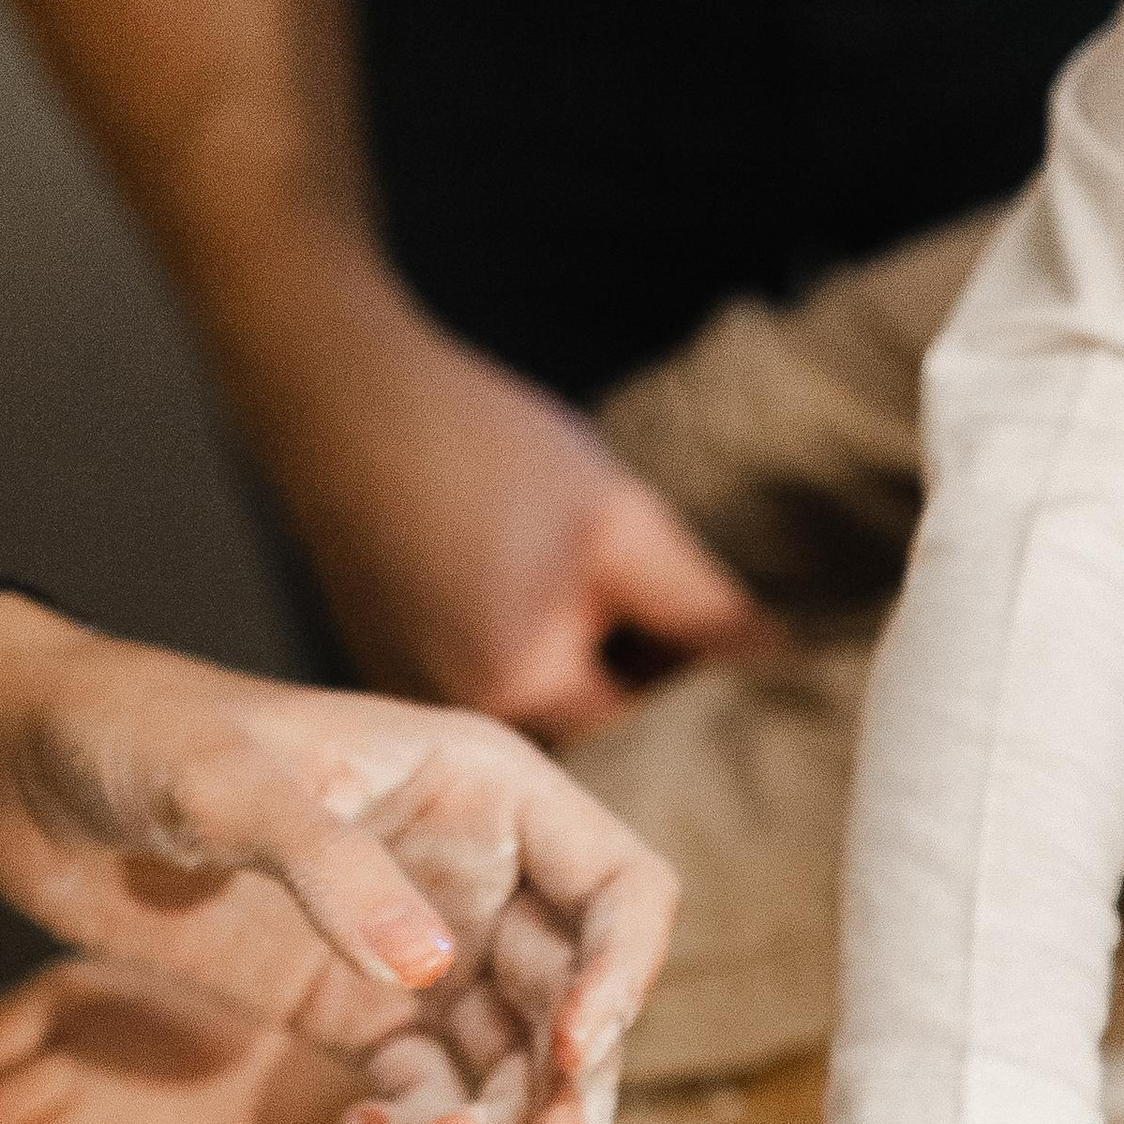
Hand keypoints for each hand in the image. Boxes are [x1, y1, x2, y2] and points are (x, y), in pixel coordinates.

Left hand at [0, 596, 678, 1123]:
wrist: (23, 770)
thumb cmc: (132, 732)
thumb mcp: (225, 783)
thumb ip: (331, 868)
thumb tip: (430, 970)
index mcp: (483, 789)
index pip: (619, 888)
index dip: (622, 974)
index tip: (576, 1049)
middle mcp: (475, 872)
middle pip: (579, 995)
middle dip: (576, 1086)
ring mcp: (418, 948)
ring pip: (511, 1060)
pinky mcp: (353, 1010)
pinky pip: (425, 1090)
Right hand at [263, 284, 773, 735]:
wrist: (340, 393)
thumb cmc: (481, 447)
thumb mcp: (621, 522)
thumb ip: (708, 610)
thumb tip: (782, 665)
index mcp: (523, 700)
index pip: (649, 730)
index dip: (690, 676)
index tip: (708, 618)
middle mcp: (460, 726)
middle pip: (590, 726)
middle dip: (633, 669)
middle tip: (643, 587)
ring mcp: (414, 702)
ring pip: (539, 699)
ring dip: (577, 649)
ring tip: (567, 565)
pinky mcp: (387, 668)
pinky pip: (486, 676)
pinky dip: (518, 634)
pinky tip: (511, 565)